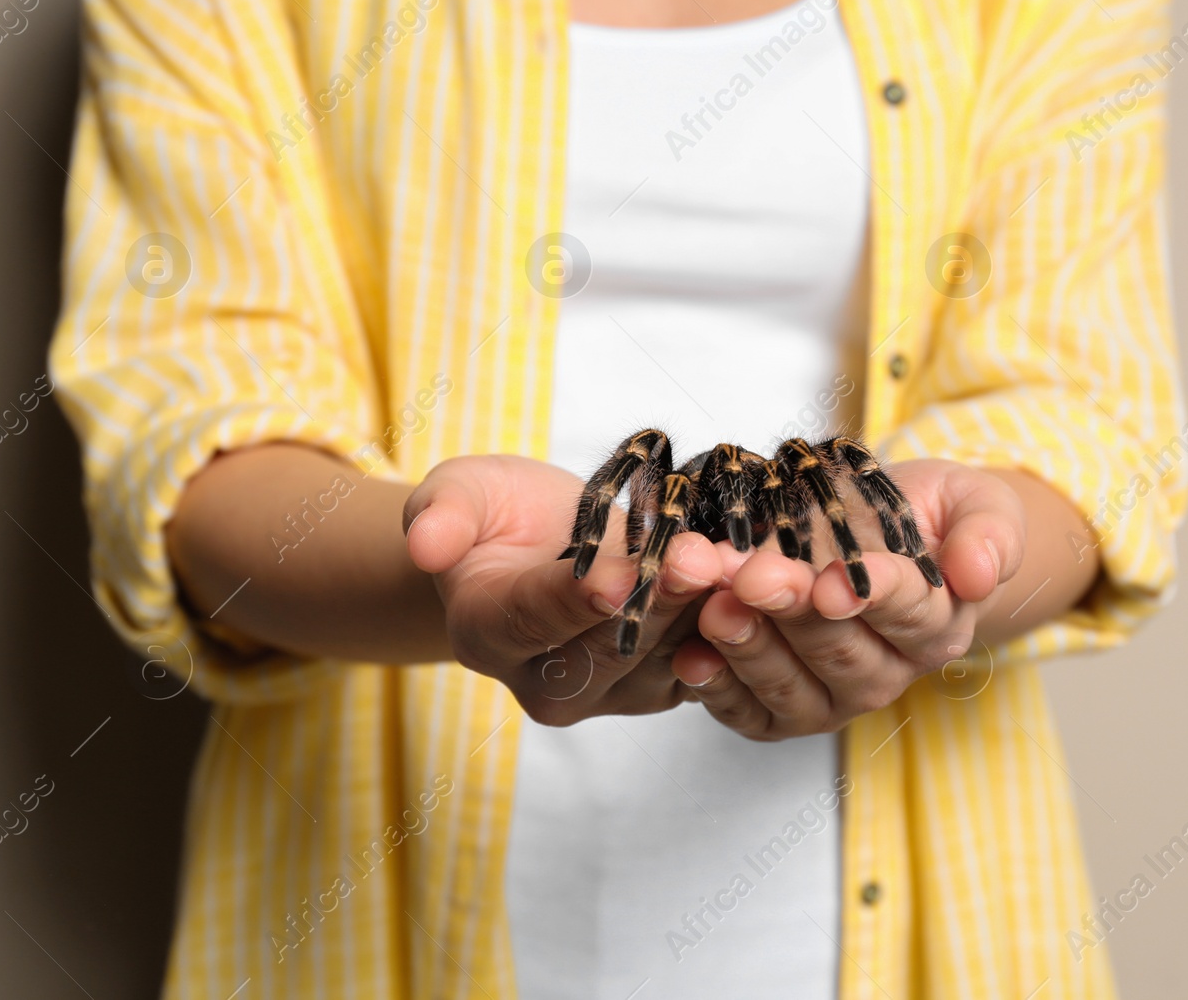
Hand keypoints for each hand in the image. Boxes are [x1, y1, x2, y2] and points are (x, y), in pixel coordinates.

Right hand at [403, 455, 722, 724]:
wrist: (538, 545)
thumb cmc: (493, 516)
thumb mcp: (457, 494)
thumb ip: (441, 515)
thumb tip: (424, 543)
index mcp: (488, 635)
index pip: (534, 619)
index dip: (575, 599)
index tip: (613, 576)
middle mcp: (546, 683)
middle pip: (612, 645)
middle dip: (661, 600)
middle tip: (703, 558)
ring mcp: (612, 692)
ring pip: (668, 655)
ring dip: (711, 613)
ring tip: (746, 568)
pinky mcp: (665, 684)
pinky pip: (706, 658)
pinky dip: (736, 622)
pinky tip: (763, 583)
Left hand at [670, 459, 1032, 740]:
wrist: (869, 533)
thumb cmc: (921, 516)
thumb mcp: (976, 502)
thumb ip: (989, 533)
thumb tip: (980, 574)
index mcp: (938, 626)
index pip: (909, 613)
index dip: (870, 595)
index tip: (835, 581)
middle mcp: (886, 672)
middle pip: (839, 650)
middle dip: (791, 611)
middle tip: (752, 578)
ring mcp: (830, 698)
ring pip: (790, 688)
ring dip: (747, 646)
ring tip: (714, 604)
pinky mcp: (777, 712)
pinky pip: (748, 714)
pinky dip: (716, 689)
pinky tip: (690, 657)